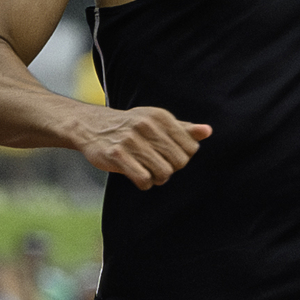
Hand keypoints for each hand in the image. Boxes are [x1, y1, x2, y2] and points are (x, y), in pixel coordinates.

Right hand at [77, 106, 210, 189]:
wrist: (91, 126)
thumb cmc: (130, 126)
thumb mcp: (156, 121)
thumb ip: (183, 129)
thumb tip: (208, 132)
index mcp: (160, 116)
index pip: (191, 147)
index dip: (183, 157)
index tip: (169, 156)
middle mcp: (147, 125)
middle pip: (179, 162)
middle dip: (171, 169)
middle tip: (158, 165)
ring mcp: (131, 140)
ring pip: (163, 173)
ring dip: (158, 178)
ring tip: (148, 171)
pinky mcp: (117, 155)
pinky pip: (144, 179)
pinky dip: (144, 183)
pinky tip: (137, 176)